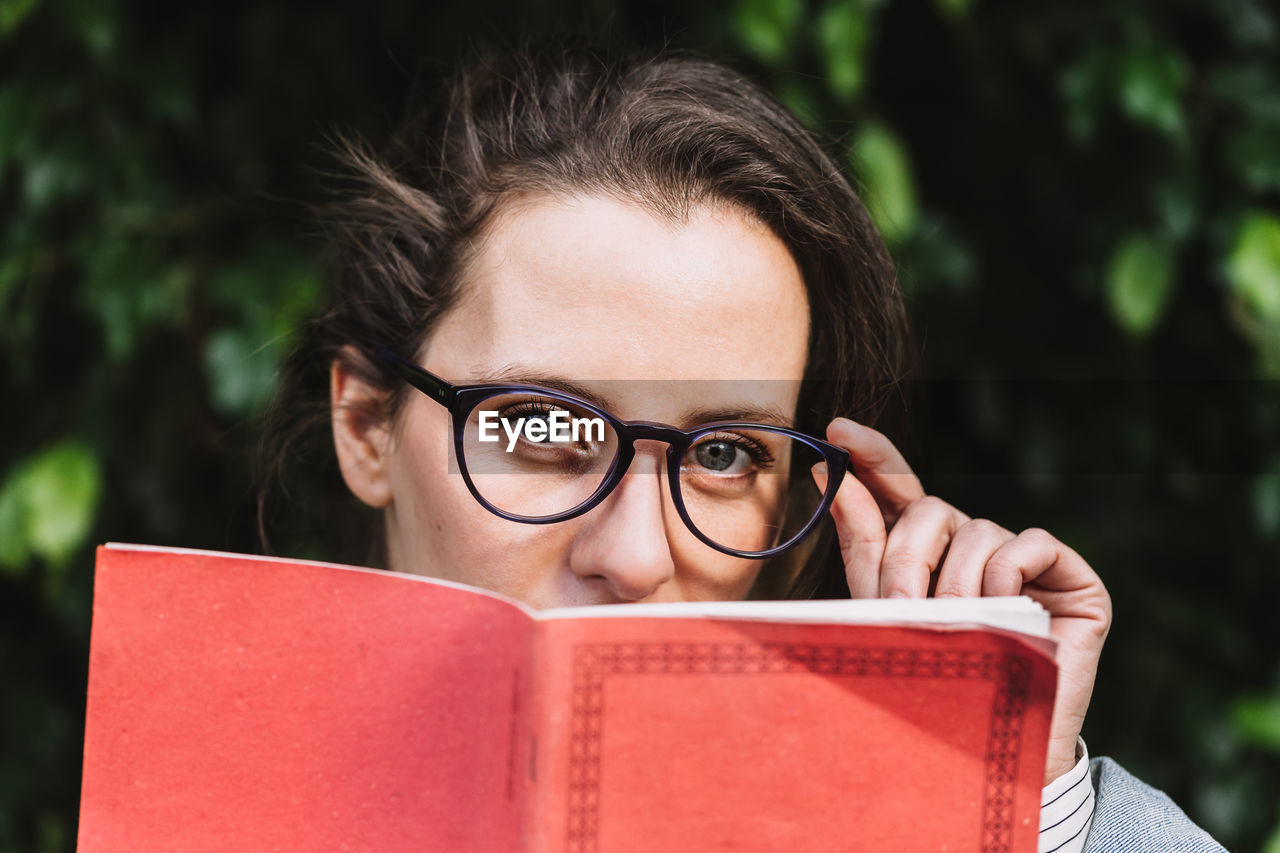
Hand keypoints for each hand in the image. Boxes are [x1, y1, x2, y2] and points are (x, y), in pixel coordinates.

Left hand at [819, 417, 1112, 784]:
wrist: (989, 752)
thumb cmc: (932, 682)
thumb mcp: (884, 613)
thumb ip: (862, 545)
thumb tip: (828, 476)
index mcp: (928, 551)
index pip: (900, 487)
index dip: (873, 455)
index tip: (838, 430)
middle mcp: (974, 544)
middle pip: (929, 510)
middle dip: (905, 562)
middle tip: (902, 614)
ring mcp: (1024, 558)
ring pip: (975, 531)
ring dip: (954, 585)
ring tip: (955, 632)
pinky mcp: (1072, 576)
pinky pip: (1027, 543)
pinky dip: (1006, 576)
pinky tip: (1004, 611)